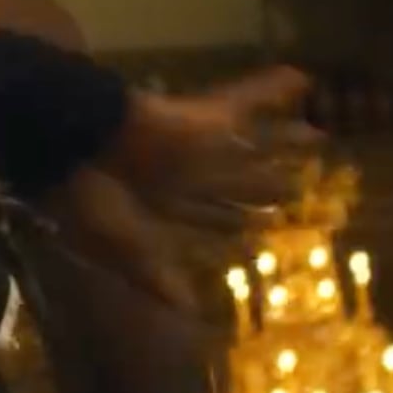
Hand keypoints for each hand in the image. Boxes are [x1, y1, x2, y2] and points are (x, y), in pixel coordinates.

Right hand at [52, 70, 317, 308]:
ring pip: (254, 145)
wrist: (74, 141)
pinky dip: (274, 90)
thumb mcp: (119, 248)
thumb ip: (158, 276)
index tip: (262, 229)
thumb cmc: (87, 199)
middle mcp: (188, 175)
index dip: (234, 224)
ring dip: (285, 142)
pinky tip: (302, 78)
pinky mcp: (206, 117)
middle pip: (237, 184)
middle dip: (265, 187)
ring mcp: (200, 145)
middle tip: (298, 188)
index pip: (208, 217)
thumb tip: (190, 313)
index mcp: (164, 205)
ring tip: (318, 137)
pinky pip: (247, 100)